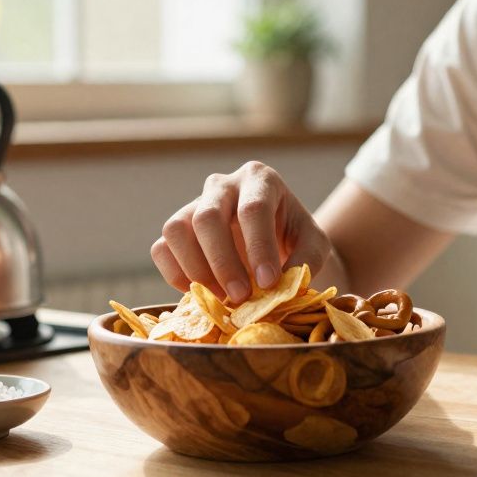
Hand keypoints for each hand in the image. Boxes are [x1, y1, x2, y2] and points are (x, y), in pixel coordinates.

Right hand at [151, 161, 332, 303]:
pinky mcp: (177, 230)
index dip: (259, 248)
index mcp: (260, 180)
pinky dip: (176, 275)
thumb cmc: (294, 237)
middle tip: (241, 296)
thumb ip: (306, 260)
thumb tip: (284, 286)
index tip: (268, 282)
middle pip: (208, 216)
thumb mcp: (314, 245)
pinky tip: (203, 294)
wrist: (275, 239)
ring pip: (176, 229)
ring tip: (221, 297)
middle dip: (223, 262)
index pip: (253, 208)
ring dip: (196, 269)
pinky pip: (161, 249)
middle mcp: (223, 185)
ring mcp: (194, 204)